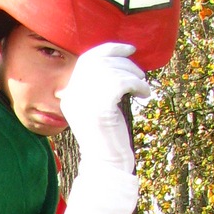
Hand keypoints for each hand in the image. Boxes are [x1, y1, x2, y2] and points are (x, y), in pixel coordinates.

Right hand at [56, 42, 151, 170]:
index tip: (129, 50)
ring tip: (142, 87)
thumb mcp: (98, 108)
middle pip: (102, 62)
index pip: (87, 59)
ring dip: (134, 75)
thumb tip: (116, 61)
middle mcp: (73, 95)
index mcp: (70, 95)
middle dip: (125, 62)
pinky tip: (144, 95)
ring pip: (115, 71)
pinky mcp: (101, 108)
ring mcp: (85, 102)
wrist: (106, 164)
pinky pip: (123, 83)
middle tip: (140, 74)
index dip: (109, 49)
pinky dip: (138, 86)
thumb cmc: (108, 136)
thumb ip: (99, 87)